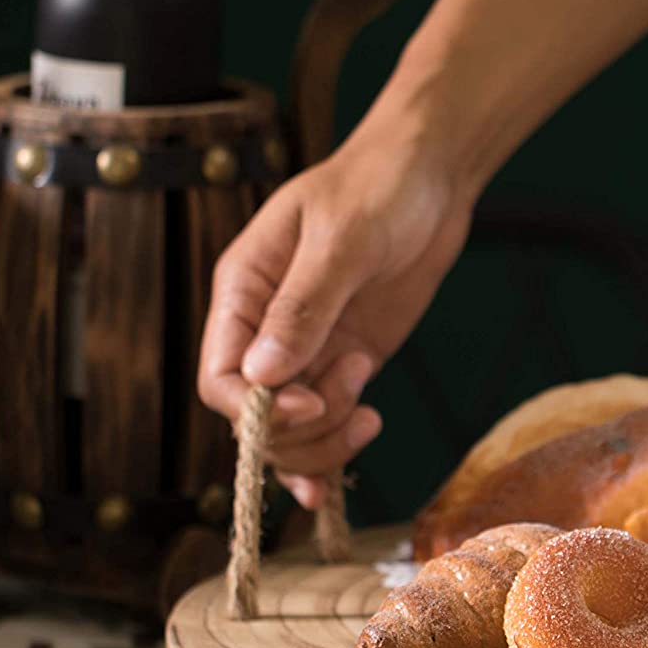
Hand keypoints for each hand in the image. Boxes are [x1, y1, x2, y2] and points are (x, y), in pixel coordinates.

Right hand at [198, 114, 473, 508]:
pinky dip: (331, 455)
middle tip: (355, 391)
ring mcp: (307, 352)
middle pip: (255, 420)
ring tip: (370, 405)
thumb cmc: (378, 188)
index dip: (258, 409)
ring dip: (326, 441)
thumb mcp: (342, 240)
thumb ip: (304, 306)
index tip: (312, 403)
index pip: (219, 379)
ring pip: (290, 434)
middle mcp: (265, 330)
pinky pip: (325, 425)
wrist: (428, 177)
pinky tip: (344, 470)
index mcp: (243, 292)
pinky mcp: (346, 364)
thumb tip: (262, 375)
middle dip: (301, 430)